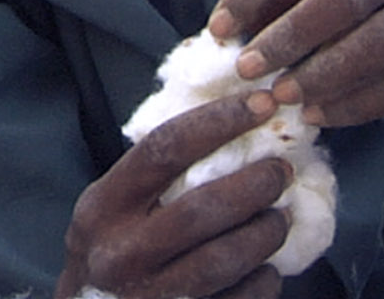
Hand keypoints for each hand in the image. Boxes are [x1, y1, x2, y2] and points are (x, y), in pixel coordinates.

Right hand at [58, 92, 291, 298]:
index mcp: (102, 207)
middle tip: (281, 171)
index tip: (263, 103)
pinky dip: (263, 278)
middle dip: (256, 183)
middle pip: (202, 208)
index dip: (220, 120)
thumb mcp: (116, 207)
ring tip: (281, 217)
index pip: (166, 148)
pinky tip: (265, 265)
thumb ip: (159, 172)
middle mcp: (119, 252)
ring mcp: (147, 295)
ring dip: (267, 232)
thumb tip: (237, 117)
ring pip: (225, 259)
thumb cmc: (116, 250)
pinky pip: (240, 298)